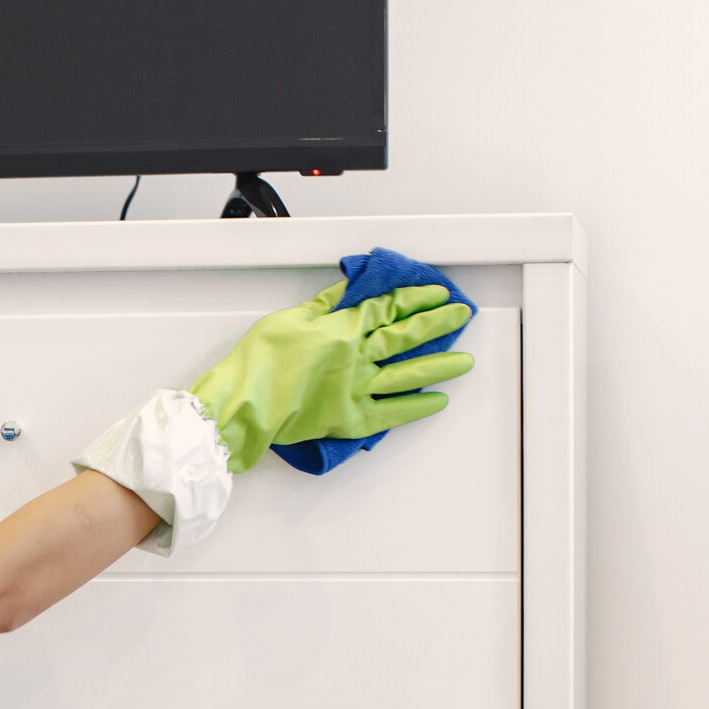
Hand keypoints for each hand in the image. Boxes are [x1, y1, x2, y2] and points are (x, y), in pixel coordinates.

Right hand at [189, 280, 474, 471]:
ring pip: (408, 374)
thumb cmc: (258, 362)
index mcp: (341, 329)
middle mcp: (356, 358)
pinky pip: (392, 413)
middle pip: (406, 336)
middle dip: (438, 325)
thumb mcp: (289, 319)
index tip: (437, 295)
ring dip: (439, 366)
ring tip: (464, 361)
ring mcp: (356, 389)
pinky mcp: (350, 418)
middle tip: (462, 317)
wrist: (243, 404)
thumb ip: (322, 305)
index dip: (416, 300)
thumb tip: (346, 290)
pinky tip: (436, 401)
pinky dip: (416, 408)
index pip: (388, 308)